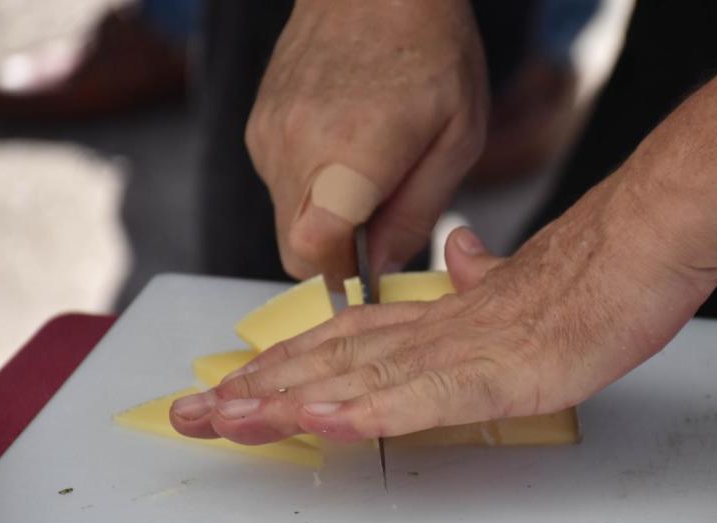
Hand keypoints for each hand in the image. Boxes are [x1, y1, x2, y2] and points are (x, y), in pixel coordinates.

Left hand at [170, 173, 716, 443]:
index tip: (237, 382)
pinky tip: (320, 421)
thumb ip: (482, 277)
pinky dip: (367, 410)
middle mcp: (438, 330)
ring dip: (289, 399)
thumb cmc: (592, 273)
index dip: (286, 362)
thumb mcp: (525, 282)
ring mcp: (464, 350)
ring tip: (228, 418)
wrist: (640, 245)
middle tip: (195, 410)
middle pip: (333, 358)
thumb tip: (461, 254)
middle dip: (260, 387)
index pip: (346, 340)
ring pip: (361, 377)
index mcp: (441, 316)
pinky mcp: (498, 372)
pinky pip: (422, 397)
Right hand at [246, 0, 488, 281]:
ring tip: (370, 171)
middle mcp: (296, 148)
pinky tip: (346, 149)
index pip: (312, 252)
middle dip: (338, 254)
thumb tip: (383, 267)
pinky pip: (280, 185)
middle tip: (382, 220)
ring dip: (325, 218)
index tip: (369, 272)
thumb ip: (417, 214)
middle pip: (296, 248)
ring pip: (287, 219)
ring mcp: (269, 135)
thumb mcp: (458, 139)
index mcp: (352, 156)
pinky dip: (311, 187)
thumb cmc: (431, 52)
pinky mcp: (258, 125)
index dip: (340, 277)